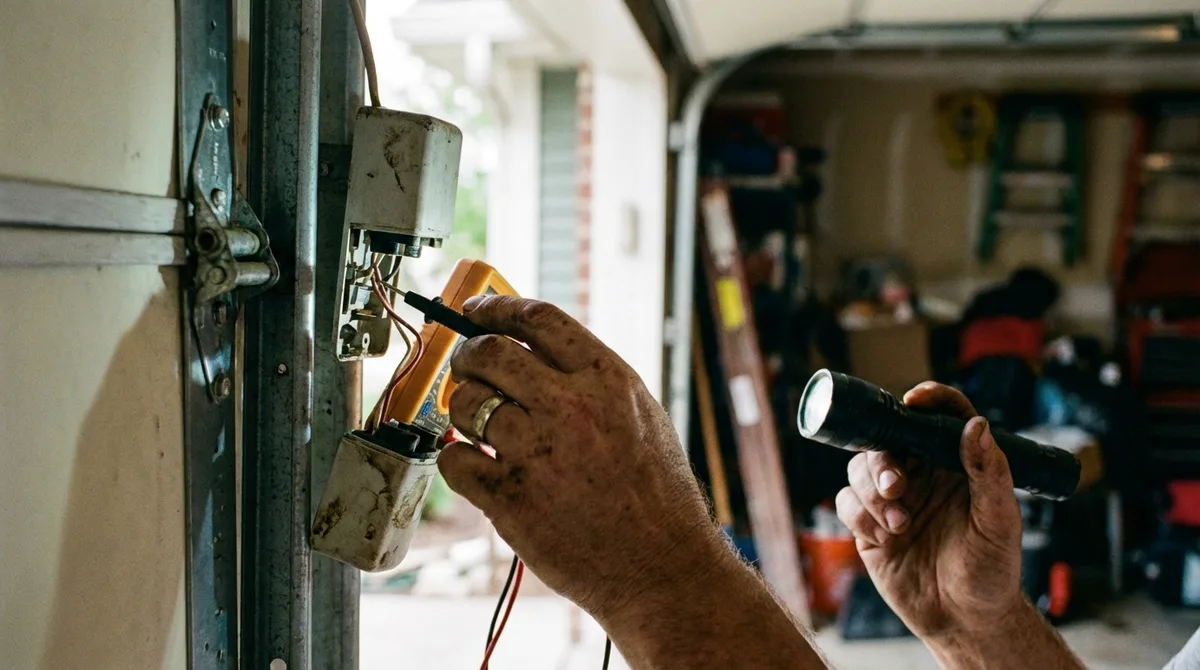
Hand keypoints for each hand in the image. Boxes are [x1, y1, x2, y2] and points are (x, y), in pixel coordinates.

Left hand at [438, 296, 725, 618]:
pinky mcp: (510, 498)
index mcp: (606, 379)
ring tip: (479, 426)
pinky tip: (476, 467)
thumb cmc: (657, 495)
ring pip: (466, 404)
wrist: (663, 568)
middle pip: (489, 352)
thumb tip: (535, 347)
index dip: (496, 307)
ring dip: (463, 410)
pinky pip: (455, 460)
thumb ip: (592, 379)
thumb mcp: (641, 416)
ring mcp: (537, 452)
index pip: (537, 318)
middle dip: (467, 356)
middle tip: (467, 369)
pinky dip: (456, 461)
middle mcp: (570, 407)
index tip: (476, 311)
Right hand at [833, 382, 1023, 642]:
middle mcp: (922, 474)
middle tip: (896, 486)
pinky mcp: (868, 524)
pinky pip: (847, 502)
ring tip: (897, 524)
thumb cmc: (992, 571)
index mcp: (956, 464)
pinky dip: (860, 517)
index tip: (914, 400)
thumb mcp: (999, 522)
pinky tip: (884, 539)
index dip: (928, 400)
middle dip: (884, 458)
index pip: (941, 417)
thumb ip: (989, 473)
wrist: (964, 620)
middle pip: (887, 439)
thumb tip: (976, 425)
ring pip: (861, 468)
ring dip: (872, 492)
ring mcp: (892, 498)